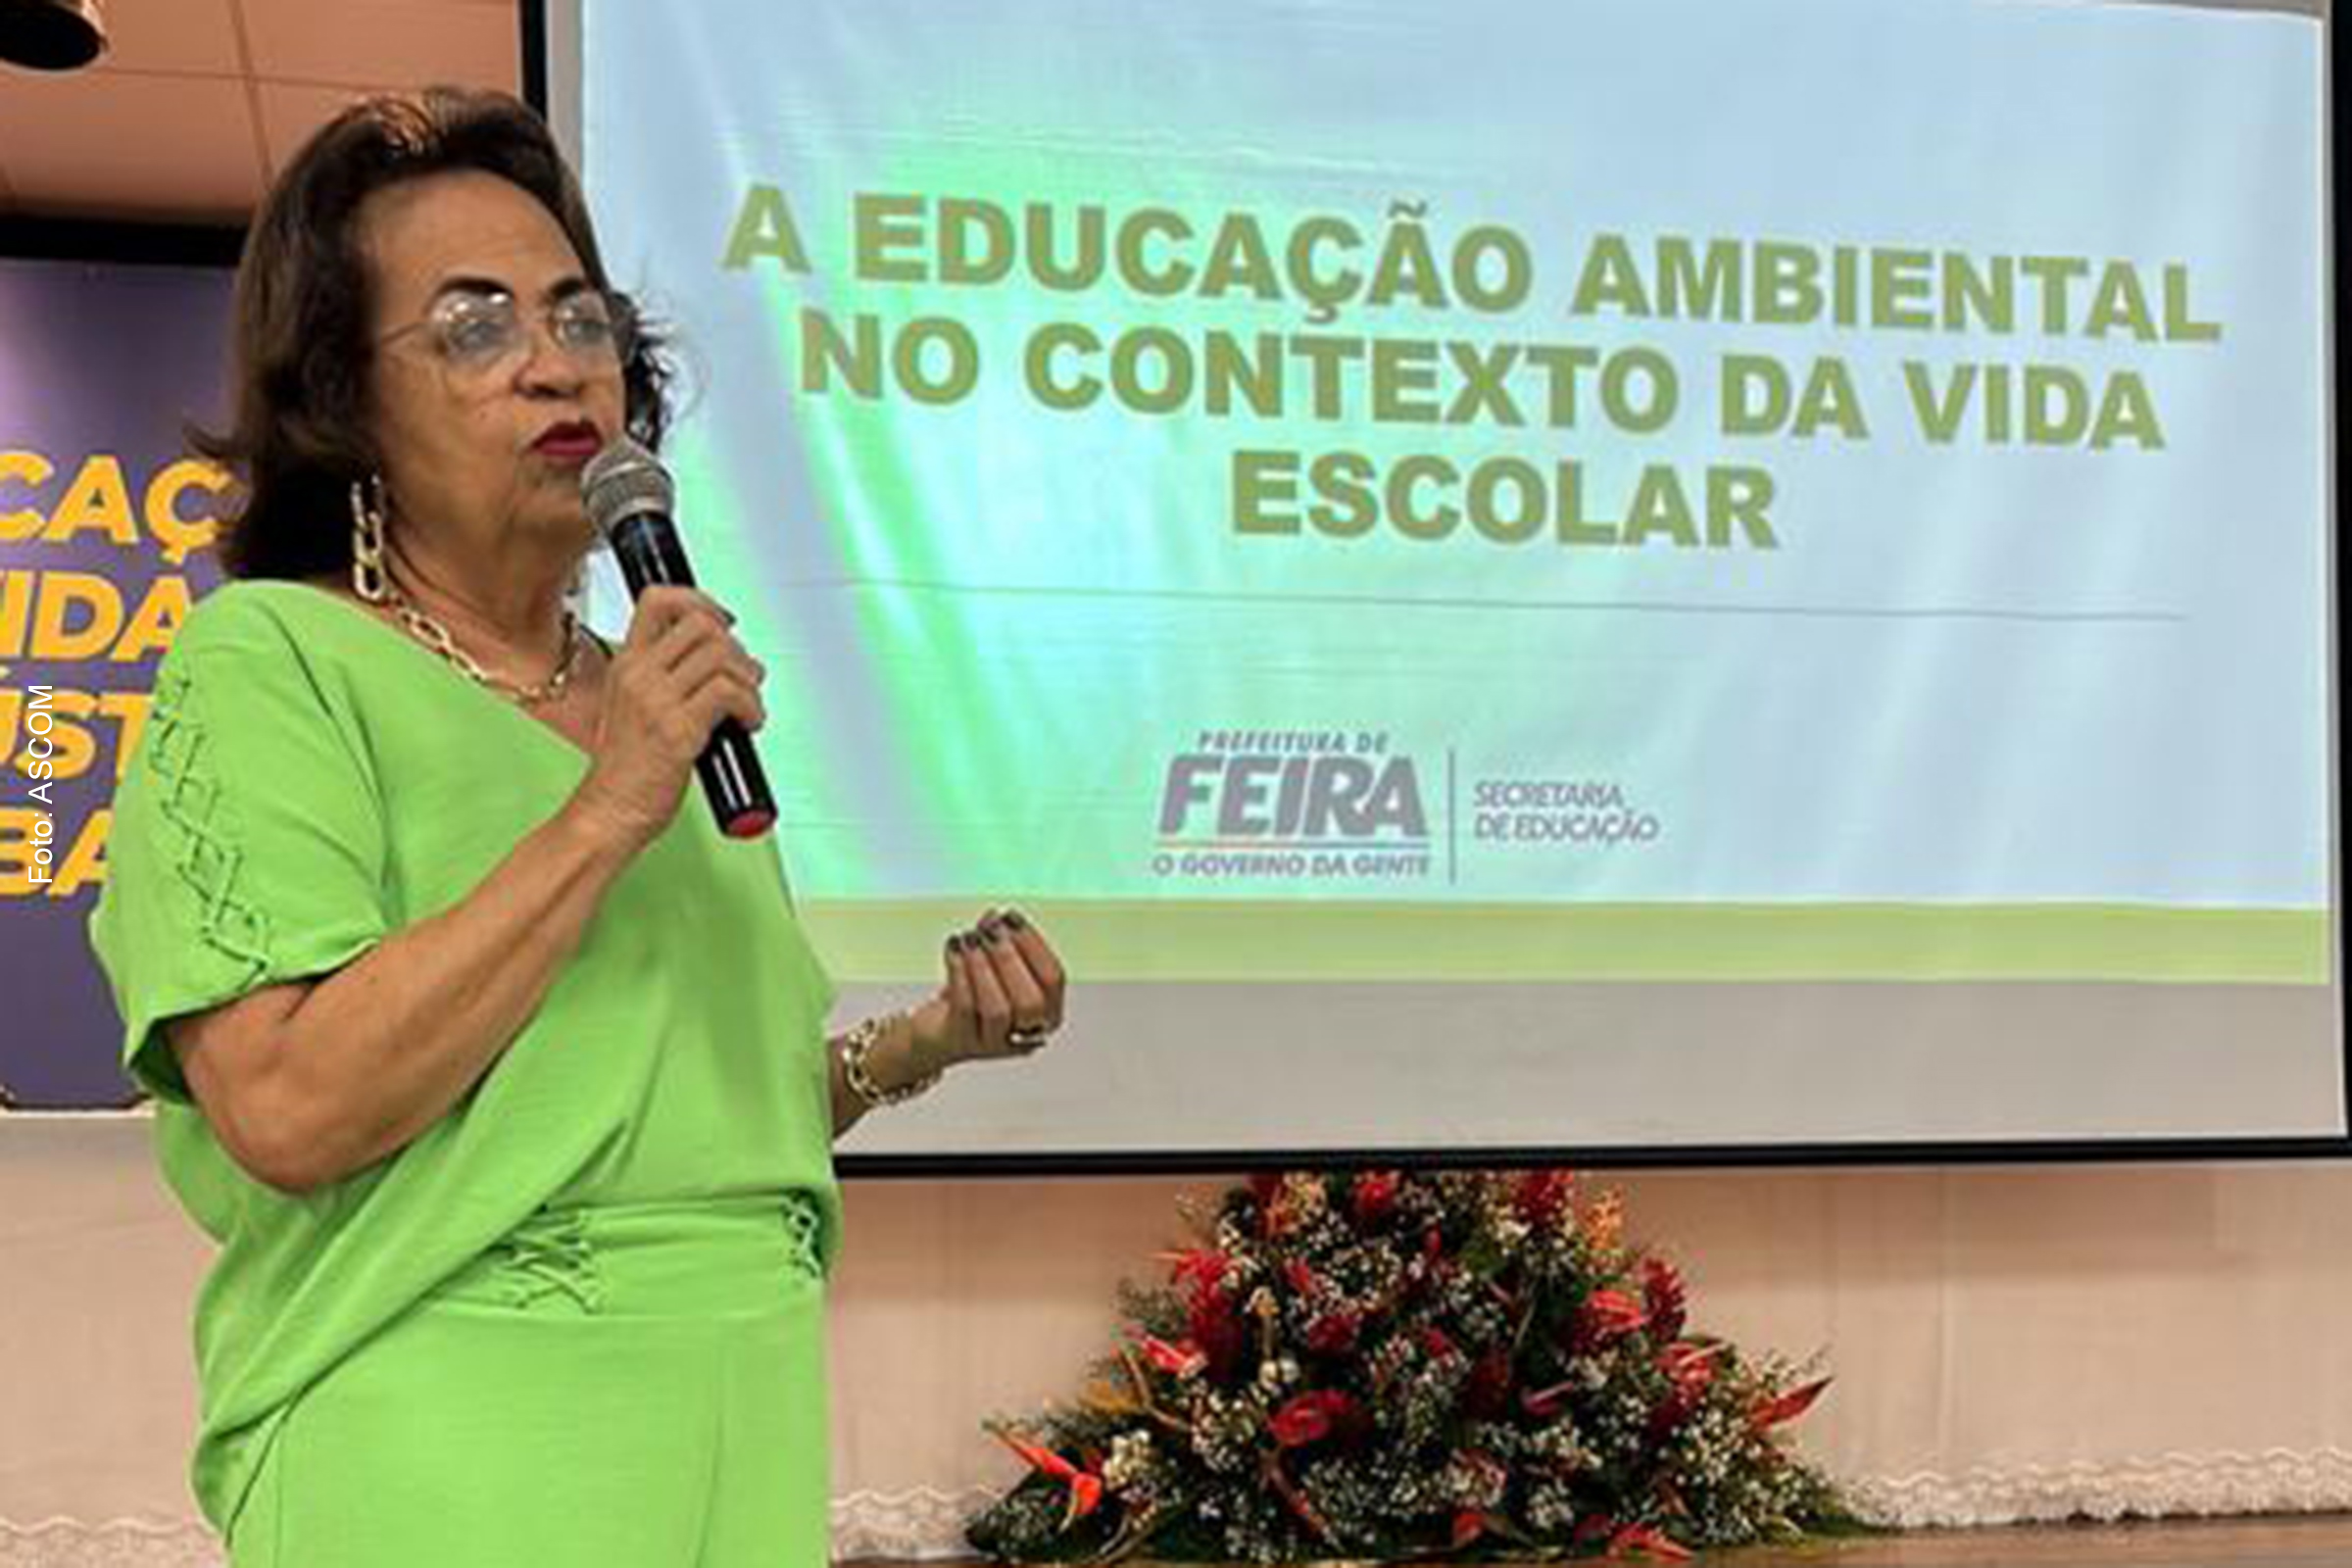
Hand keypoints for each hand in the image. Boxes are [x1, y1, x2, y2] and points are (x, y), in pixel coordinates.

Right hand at [566, 586, 763, 854]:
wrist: (609, 812)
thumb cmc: (629, 768)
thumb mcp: (636, 707)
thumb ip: (670, 678)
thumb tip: (726, 660)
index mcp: (627, 663)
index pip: (659, 599)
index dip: (701, 601)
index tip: (725, 624)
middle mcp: (638, 674)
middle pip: (702, 623)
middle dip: (737, 647)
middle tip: (746, 677)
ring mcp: (656, 701)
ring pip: (721, 655)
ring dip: (750, 680)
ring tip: (749, 707)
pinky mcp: (677, 730)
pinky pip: (730, 693)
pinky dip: (752, 706)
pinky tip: (749, 725)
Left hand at [910, 908, 1068, 1066]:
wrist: (935, 1032)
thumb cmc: (970, 998)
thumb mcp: (989, 965)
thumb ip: (997, 940)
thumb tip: (996, 917)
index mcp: (1047, 1012)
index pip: (1053, 978)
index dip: (1033, 944)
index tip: (1012, 916)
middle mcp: (1027, 1033)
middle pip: (1030, 1001)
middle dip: (1009, 959)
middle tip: (990, 929)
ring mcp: (995, 1043)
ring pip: (998, 1009)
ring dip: (983, 966)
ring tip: (969, 938)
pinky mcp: (963, 1042)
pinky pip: (965, 1008)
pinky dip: (959, 972)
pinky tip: (953, 948)